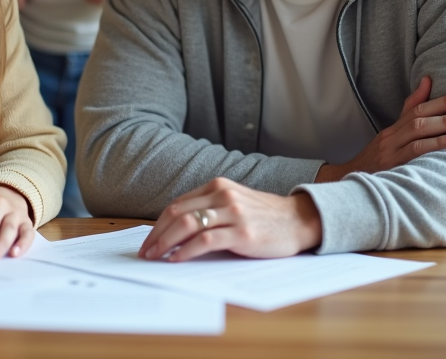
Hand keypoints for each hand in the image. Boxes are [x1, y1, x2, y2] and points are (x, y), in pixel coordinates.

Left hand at [137, 178, 321, 261]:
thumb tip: (176, 230)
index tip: (148, 240)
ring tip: (156, 256)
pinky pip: (206, 240)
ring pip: (188, 224)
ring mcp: (233, 213)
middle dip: (157, 234)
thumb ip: (210, 210)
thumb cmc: (265, 216)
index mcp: (217, 187)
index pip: (178, 204)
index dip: (159, 224)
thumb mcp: (234, 203)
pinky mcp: (242, 232)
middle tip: (146, 251)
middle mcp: (223, 195)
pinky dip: (186, 250)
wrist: (299, 220)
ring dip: (166, 242)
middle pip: (178, 213)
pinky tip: (177, 259)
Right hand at [316, 76, 445, 182]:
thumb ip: (411, 111)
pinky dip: (435, 145)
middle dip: (445, 111)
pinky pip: (415, 153)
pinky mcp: (393, 166)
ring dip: (444, 127)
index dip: (440, 101)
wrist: (352, 181)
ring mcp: (390, 152)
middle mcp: (391, 137)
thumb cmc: (380, 161)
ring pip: (417, 133)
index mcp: (393, 130)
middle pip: (418, 118)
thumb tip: (428, 81)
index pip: (416, 109)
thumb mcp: (392, 138)